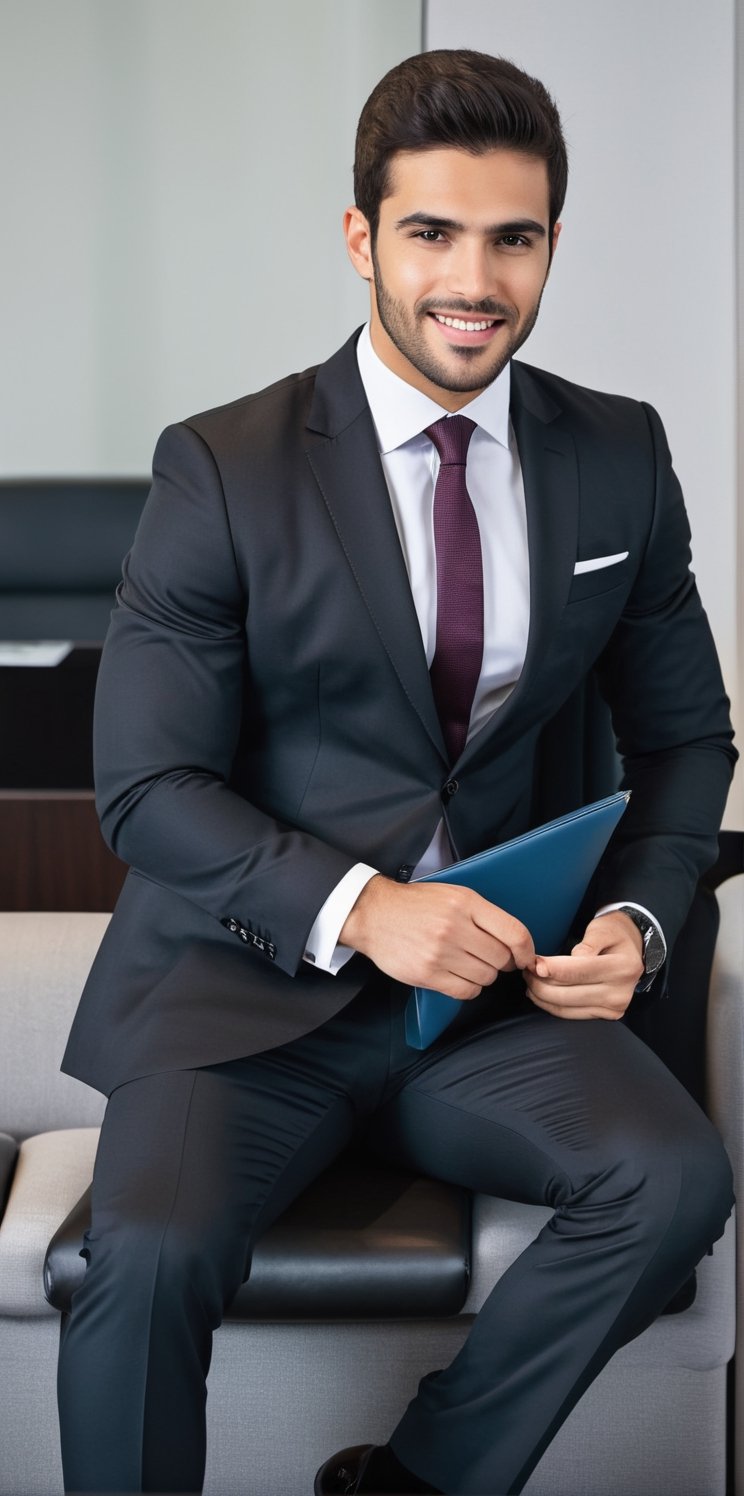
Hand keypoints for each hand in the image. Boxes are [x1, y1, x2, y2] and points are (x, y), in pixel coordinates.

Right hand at [340, 876, 534, 1000]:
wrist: (374, 914)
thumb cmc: (416, 904)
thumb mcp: (453, 894)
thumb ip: (483, 914)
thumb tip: (515, 943)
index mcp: (466, 903)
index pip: (514, 933)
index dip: (526, 950)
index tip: (525, 957)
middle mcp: (455, 927)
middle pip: (501, 959)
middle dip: (501, 962)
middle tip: (489, 958)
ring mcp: (440, 952)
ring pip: (485, 977)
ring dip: (483, 975)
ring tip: (469, 964)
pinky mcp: (427, 974)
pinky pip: (466, 991)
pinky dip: (468, 988)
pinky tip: (459, 976)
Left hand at [524, 910, 643, 1020]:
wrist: (632, 951)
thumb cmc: (614, 935)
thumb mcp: (603, 929)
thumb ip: (589, 942)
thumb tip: (575, 957)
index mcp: (622, 967)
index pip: (579, 971)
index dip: (553, 969)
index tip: (533, 963)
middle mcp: (620, 992)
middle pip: (568, 993)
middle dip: (540, 983)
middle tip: (526, 969)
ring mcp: (615, 1008)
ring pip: (566, 1007)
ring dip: (541, 996)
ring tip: (529, 980)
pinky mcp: (607, 1015)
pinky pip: (571, 1014)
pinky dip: (551, 1006)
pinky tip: (539, 994)